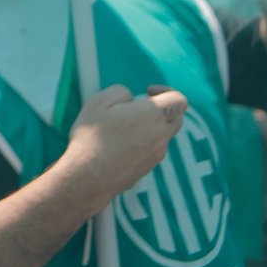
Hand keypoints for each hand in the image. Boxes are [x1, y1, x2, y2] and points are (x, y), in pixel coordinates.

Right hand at [59, 84, 186, 215]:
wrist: (88, 176)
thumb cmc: (92, 136)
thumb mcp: (99, 101)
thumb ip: (121, 91)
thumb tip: (132, 99)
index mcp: (152, 114)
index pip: (178, 99)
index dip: (165, 90)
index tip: (146, 92)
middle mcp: (161, 134)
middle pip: (177, 118)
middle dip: (163, 109)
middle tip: (139, 109)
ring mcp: (157, 154)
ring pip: (164, 134)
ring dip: (151, 126)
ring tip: (123, 128)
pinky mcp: (149, 167)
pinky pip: (153, 149)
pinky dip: (143, 142)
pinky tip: (120, 145)